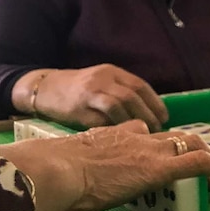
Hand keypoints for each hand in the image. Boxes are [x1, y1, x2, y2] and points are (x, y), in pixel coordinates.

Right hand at [0, 120, 209, 210]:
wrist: (54, 170)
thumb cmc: (50, 173)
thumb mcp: (64, 162)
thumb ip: (76, 164)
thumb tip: (66, 177)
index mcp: (111, 135)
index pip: (140, 132)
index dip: (154, 140)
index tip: (158, 147)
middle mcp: (135, 137)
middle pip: (170, 136)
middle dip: (188, 144)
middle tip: (200, 154)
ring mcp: (151, 150)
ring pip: (189, 145)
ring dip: (207, 155)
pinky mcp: (162, 166)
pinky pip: (201, 163)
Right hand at [13, 65, 168, 131]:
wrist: (43, 88)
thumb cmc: (78, 90)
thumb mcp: (102, 84)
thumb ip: (121, 93)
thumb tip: (149, 114)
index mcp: (112, 72)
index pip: (140, 86)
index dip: (155, 103)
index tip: (165, 118)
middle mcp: (103, 79)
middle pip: (132, 96)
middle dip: (148, 114)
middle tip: (158, 129)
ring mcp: (89, 92)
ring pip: (119, 105)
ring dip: (134, 121)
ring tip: (143, 135)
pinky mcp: (78, 107)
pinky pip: (100, 119)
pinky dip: (113, 127)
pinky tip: (121, 138)